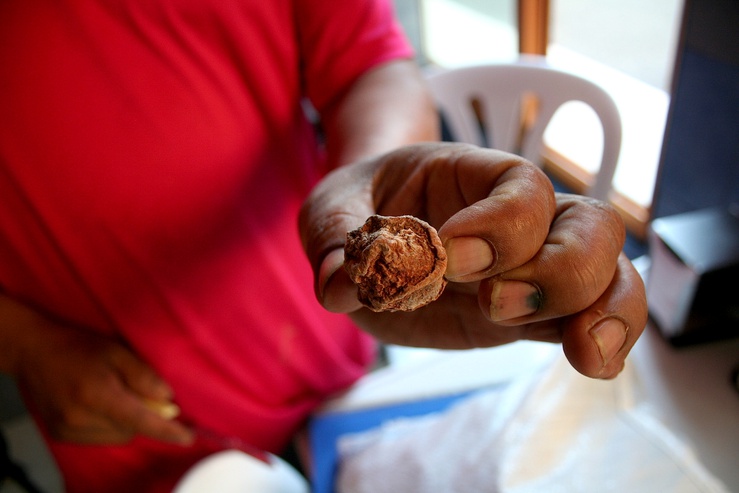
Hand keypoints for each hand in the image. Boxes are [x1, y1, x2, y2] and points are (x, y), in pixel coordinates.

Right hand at [8, 304, 193, 444]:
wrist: (34, 350)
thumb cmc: (79, 346)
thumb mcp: (117, 351)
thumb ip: (143, 376)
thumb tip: (168, 398)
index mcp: (97, 394)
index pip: (140, 420)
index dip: (167, 431)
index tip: (187, 437)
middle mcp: (80, 416)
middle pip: (130, 429)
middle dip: (143, 414)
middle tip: (139, 392)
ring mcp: (67, 428)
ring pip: (116, 435)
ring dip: (125, 420)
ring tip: (113, 393)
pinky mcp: (60, 434)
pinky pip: (99, 437)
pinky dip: (108, 424)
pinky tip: (99, 402)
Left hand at [300, 142, 647, 378]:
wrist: (372, 235)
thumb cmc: (362, 209)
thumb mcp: (332, 213)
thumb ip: (336, 242)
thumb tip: (343, 287)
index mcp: (472, 176)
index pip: (519, 185)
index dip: (499, 222)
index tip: (446, 256)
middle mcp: (519, 218)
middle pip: (588, 225)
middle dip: (555, 270)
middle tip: (490, 304)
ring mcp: (532, 267)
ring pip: (608, 272)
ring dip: (605, 310)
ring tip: (583, 354)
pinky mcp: (531, 315)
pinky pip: (590, 318)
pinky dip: (608, 341)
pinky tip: (596, 366)